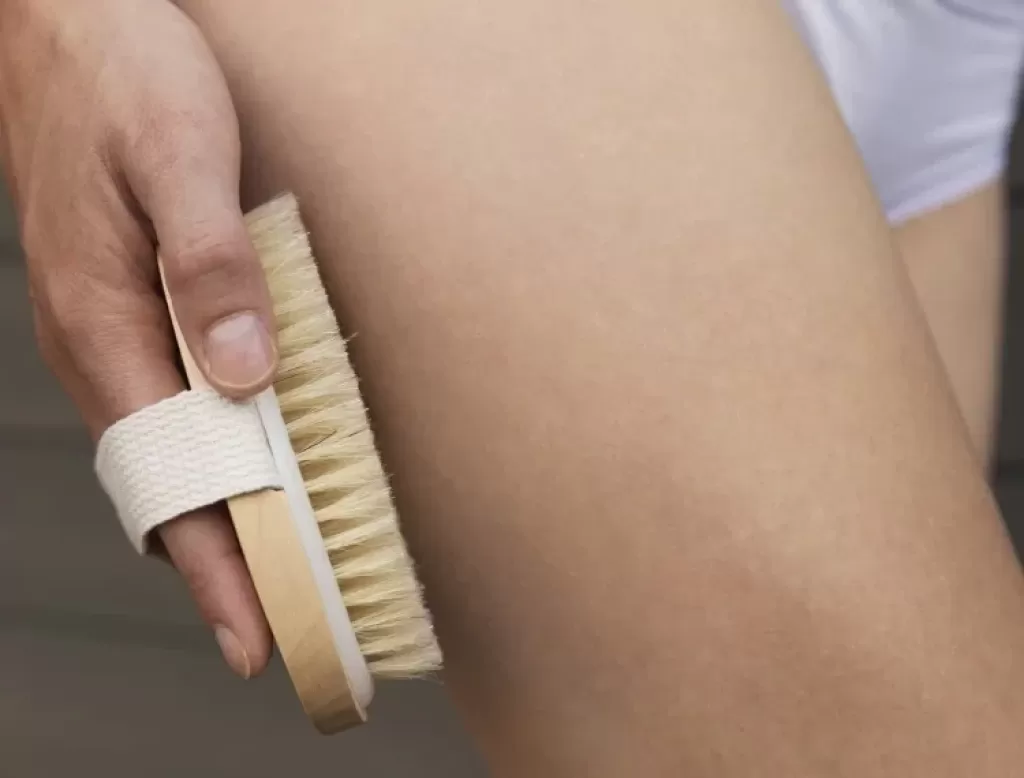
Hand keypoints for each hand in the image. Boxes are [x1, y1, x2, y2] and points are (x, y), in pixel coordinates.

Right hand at [0, 0, 275, 677]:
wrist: (65, 17)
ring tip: (280, 566)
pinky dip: (219, 449)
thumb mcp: (179, 158)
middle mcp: (100, 342)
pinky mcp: (132, 302)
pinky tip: (254, 461)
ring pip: (171, 448)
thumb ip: (210, 267)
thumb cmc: (119, 75)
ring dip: (224, 510)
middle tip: (285, 621)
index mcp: (103, 325)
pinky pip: (176, 401)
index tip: (257, 635)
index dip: (214, 565)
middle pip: (167, 483)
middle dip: (224, 561)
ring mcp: (111, 326)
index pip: (168, 480)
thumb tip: (245, 377)